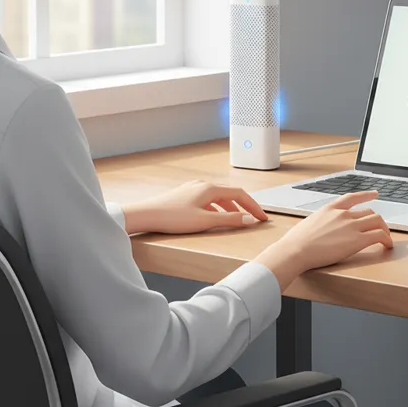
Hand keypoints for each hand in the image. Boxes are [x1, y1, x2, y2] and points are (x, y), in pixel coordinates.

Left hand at [122, 180, 267, 234]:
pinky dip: (217, 208)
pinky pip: (208, 199)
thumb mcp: (204, 221)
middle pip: (231, 194)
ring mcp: (193, 189)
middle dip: (244, 206)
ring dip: (230, 207)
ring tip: (236, 219)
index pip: (240, 194)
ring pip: (218, 197)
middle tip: (253, 218)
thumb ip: (229, 220)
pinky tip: (213, 217)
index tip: (262, 217)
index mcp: (210, 188)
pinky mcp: (184, 195)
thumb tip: (249, 220)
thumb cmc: (172, 217)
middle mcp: (203, 185)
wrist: (145, 215)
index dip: (253, 206)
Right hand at [256, 191, 392, 289]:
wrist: (296, 250)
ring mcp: (351, 226)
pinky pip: (379, 235)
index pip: (353, 197)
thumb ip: (321, 222)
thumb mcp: (309, 223)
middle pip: (369, 211)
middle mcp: (343, 214)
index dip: (366, 195)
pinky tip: (387, 245)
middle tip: (380, 227)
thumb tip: (322, 228)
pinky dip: (387, 239)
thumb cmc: (297, 241)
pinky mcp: (357, 240)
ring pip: (377, 221)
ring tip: (386, 237)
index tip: (375, 194)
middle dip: (377, 220)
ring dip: (384, 229)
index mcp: (331, 208)